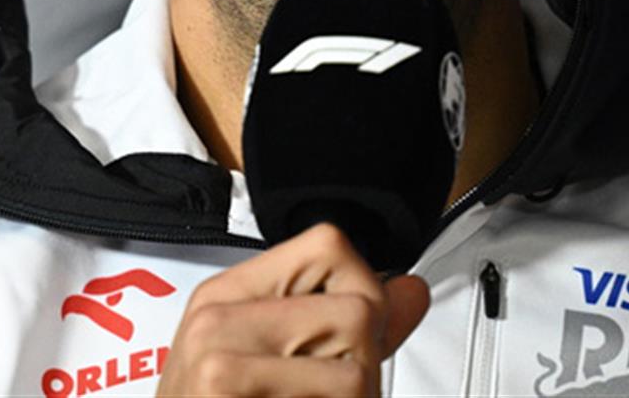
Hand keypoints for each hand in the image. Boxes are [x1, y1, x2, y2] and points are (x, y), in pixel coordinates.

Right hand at [156, 222, 429, 395]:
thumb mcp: (266, 358)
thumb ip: (343, 321)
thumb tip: (411, 290)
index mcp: (225, 295)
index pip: (329, 245)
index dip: (359, 287)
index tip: (347, 331)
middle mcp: (217, 321)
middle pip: (358, 310)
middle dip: (364, 362)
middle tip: (325, 391)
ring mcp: (220, 365)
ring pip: (357, 369)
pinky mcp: (229, 393)